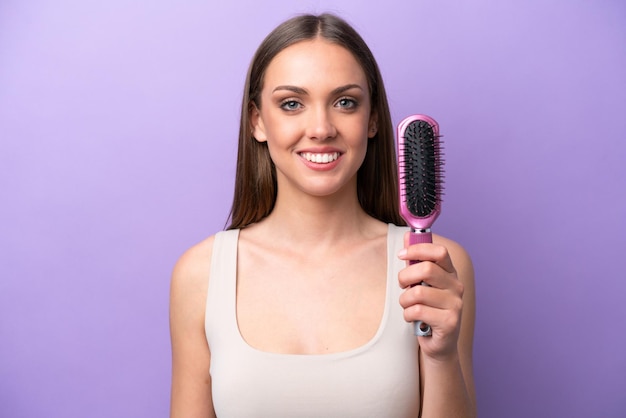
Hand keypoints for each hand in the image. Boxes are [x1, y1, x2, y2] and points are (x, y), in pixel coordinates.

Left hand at [397, 232, 464, 361]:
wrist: (438, 344)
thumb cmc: (426, 310)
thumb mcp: (420, 283)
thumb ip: (414, 261)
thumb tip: (408, 236)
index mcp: (450, 274)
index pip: (439, 252)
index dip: (418, 249)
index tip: (402, 254)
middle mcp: (456, 287)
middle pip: (426, 269)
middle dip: (405, 277)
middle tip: (402, 286)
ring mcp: (455, 305)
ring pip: (418, 292)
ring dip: (404, 300)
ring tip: (408, 306)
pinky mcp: (449, 322)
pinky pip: (417, 311)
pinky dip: (408, 315)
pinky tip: (412, 318)